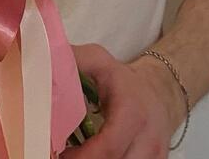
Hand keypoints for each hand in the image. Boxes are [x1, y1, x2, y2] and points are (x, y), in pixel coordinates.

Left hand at [67, 44, 183, 157]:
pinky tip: (93, 157)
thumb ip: (76, 60)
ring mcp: (155, 157)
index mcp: (132, 113)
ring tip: (76, 155)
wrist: (160, 92)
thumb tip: (48, 58)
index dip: (81, 157)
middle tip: (64, 155)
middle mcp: (148, 140)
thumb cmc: (125, 81)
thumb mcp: (101, 62)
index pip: (108, 147)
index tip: (61, 153)